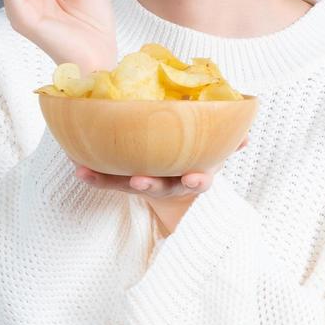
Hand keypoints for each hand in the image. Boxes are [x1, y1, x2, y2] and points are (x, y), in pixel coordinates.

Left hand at [73, 135, 249, 233]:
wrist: (174, 183)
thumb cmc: (194, 158)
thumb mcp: (214, 152)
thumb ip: (229, 143)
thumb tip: (245, 136)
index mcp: (192, 177)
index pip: (199, 181)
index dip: (198, 180)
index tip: (198, 177)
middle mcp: (166, 185)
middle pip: (160, 188)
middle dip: (150, 185)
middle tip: (140, 181)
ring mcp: (143, 184)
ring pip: (126, 185)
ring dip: (109, 181)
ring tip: (89, 172)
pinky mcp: (122, 182)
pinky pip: (106, 181)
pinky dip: (93, 177)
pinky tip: (78, 168)